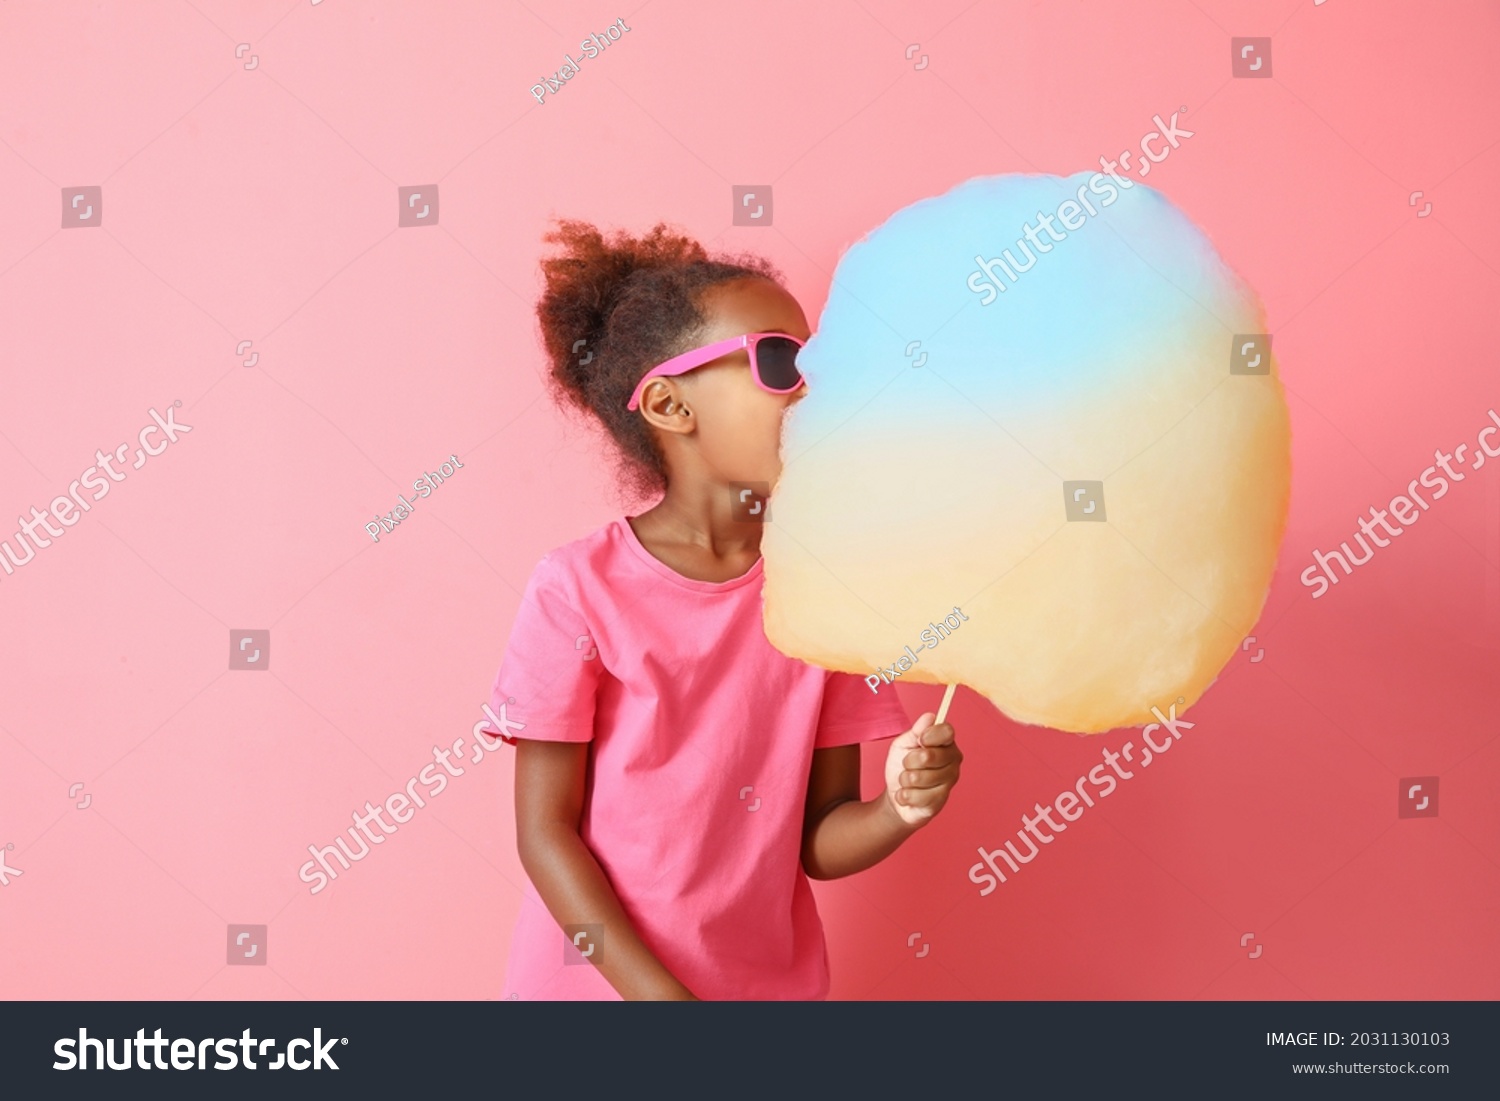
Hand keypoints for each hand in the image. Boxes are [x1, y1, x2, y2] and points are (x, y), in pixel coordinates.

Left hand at [883, 712, 961, 827]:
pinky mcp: (940, 801)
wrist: (896, 794)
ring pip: (918, 777)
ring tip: (908, 781)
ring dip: (904, 779)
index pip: (947, 731)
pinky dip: (904, 795)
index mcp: (946, 743)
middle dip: (908, 761)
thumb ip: (916, 730)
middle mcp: (953, 762)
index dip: (929, 735)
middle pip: (928, 756)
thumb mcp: (904, 744)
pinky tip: (908, 795)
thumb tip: (930, 716)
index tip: (919, 741)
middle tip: (908, 765)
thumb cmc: (902, 766)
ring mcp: (949, 783)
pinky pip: (915, 796)